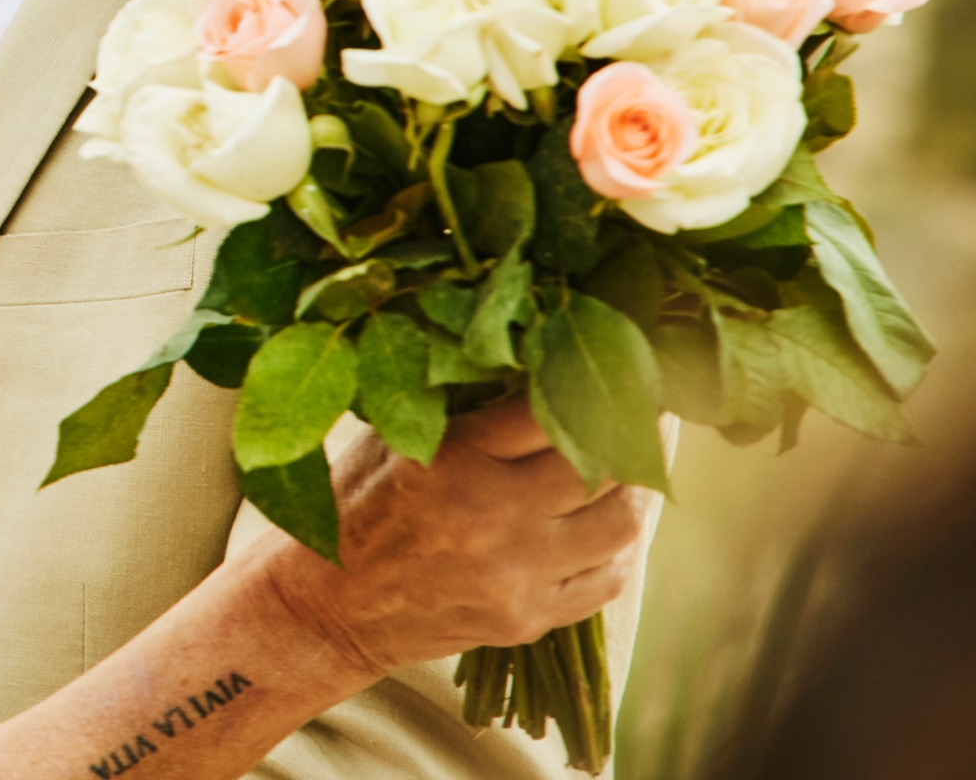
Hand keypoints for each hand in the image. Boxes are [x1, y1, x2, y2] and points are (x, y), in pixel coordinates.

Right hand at [243, 398, 649, 684]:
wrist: (326, 605)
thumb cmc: (356, 504)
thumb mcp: (392, 436)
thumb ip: (463, 403)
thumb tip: (535, 357)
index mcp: (453, 456)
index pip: (553, 408)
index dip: (596, 384)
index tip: (617, 370)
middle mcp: (490, 514)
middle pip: (601, 466)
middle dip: (633, 435)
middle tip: (649, 412)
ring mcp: (514, 573)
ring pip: (620, 526)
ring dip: (637, 493)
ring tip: (638, 468)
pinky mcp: (526, 618)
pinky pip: (606, 581)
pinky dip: (619, 549)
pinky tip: (613, 525)